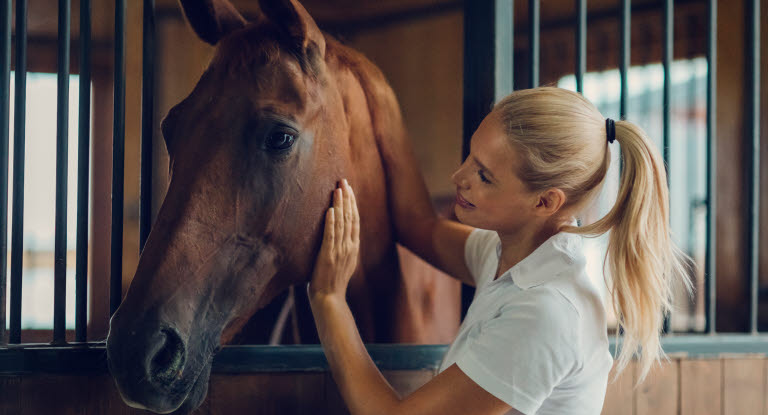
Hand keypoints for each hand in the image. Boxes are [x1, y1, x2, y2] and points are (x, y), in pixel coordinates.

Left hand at [308, 179, 359, 301]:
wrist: (329, 299)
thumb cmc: (332, 282)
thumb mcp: (343, 262)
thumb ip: (344, 248)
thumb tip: (341, 236)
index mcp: (353, 247)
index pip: (355, 220)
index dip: (352, 203)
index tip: (348, 188)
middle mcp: (349, 246)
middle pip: (350, 217)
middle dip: (347, 198)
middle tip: (343, 181)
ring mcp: (340, 251)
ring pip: (342, 223)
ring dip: (340, 205)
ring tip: (338, 189)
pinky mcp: (328, 255)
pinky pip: (331, 236)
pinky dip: (331, 222)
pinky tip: (330, 210)